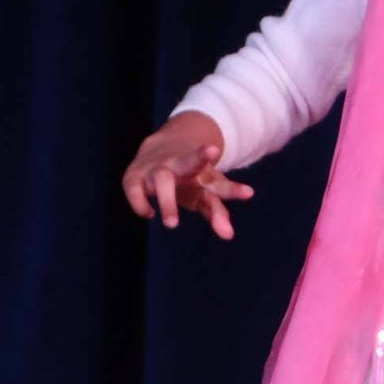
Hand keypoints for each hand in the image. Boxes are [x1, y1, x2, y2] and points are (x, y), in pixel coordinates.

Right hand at [121, 112, 253, 239]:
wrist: (160, 147)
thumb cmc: (190, 176)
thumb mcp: (206, 192)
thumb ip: (217, 213)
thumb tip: (228, 236)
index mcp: (203, 172)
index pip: (220, 184)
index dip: (233, 190)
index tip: (248, 194)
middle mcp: (180, 166)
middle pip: (190, 163)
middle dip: (198, 162)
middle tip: (211, 160)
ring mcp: (157, 169)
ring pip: (162, 179)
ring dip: (168, 201)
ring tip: (172, 224)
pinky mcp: (135, 176)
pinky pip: (134, 190)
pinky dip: (140, 203)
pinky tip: (149, 213)